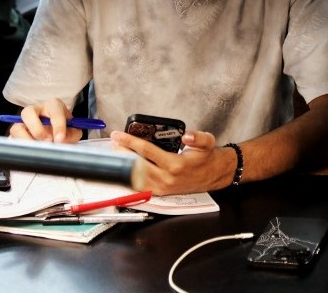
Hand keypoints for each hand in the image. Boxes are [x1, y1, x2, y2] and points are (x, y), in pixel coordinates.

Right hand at [7, 100, 82, 143]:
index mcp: (53, 106)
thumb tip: (62, 140)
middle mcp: (36, 110)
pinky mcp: (16, 134)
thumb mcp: (73, 130)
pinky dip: (22, 146)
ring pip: (17, 128)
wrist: (57, 135)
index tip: (60, 139)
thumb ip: (73, 134)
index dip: (58, 126)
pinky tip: (32, 151)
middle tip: (47, 141)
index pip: (55, 112)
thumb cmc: (64, 129)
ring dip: (27, 140)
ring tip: (39, 148)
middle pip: (28, 112)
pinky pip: (13, 140)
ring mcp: (23, 122)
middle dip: (37, 129)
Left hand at [110, 130, 235, 194]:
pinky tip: (124, 169)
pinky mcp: (161, 192)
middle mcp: (166, 178)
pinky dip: (129, 178)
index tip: (119, 135)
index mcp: (175, 165)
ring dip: (124, 165)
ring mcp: (162, 187)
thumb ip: (198, 137)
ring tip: (117, 153)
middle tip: (114, 142)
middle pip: (136, 165)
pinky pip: (140, 186)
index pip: (147, 151)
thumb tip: (188, 135)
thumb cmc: (206, 158)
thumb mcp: (208, 142)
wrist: (213, 174)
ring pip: (135, 178)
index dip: (130, 142)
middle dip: (122, 153)